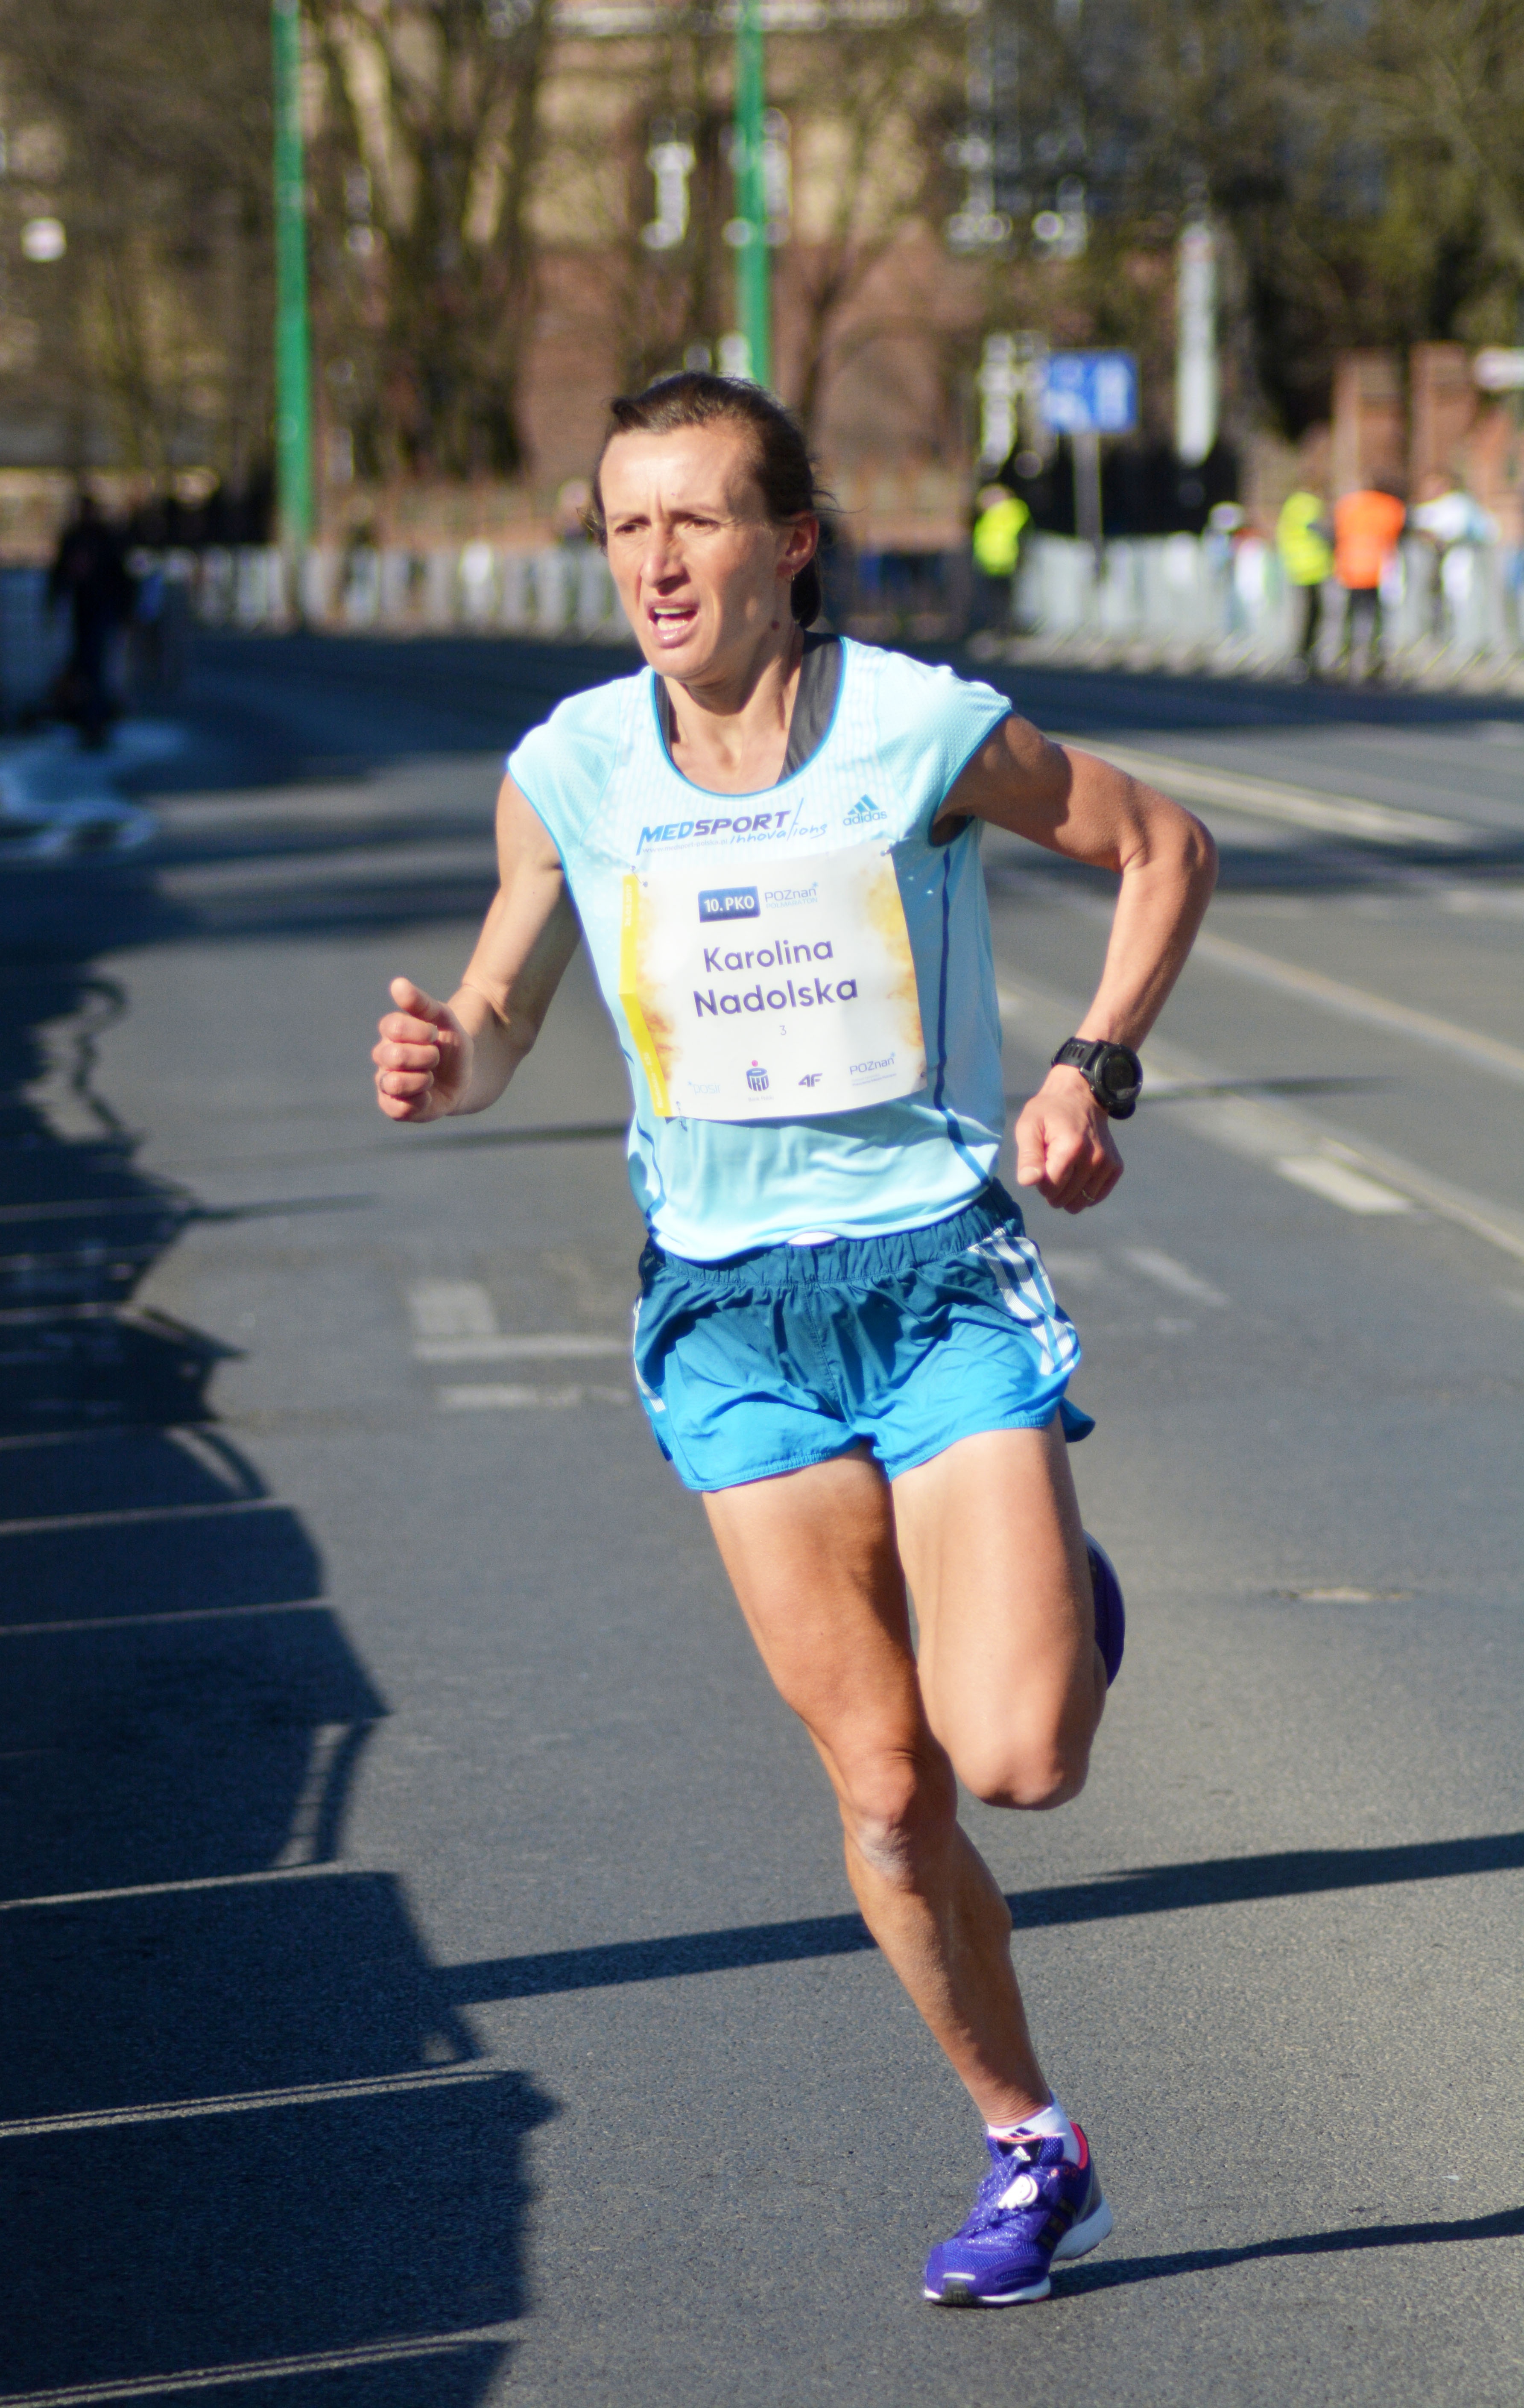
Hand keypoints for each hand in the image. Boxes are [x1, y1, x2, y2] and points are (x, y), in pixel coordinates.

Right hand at [373, 977, 471, 1121]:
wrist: (466, 1075)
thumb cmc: (450, 1043)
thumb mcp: (444, 1019)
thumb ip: (421, 1003)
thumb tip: (397, 983)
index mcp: (391, 1032)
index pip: (393, 1027)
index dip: (420, 1032)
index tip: (435, 1034)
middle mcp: (384, 1057)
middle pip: (394, 1056)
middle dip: (425, 1057)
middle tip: (436, 1057)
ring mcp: (387, 1082)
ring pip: (393, 1083)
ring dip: (421, 1080)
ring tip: (431, 1077)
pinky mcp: (394, 1107)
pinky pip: (396, 1108)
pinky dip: (417, 1102)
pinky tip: (428, 1095)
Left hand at [1013, 1067, 1122, 1213]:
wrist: (1082, 1096)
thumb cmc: (1049, 1112)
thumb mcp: (1029, 1126)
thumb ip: (1028, 1156)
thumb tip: (1028, 1182)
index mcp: (1071, 1148)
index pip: (1050, 1189)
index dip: (1040, 1181)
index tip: (1041, 1161)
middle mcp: (1094, 1158)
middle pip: (1064, 1198)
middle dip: (1053, 1187)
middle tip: (1052, 1162)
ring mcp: (1107, 1164)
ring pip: (1081, 1202)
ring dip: (1068, 1192)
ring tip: (1065, 1167)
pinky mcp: (1115, 1168)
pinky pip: (1095, 1197)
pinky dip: (1083, 1191)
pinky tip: (1078, 1174)